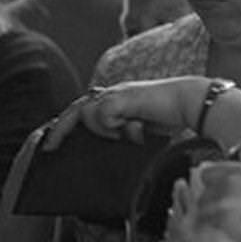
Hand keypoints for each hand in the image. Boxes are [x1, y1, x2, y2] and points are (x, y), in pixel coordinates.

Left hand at [42, 77, 205, 150]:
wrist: (192, 103)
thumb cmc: (170, 118)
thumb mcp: (140, 131)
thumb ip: (124, 135)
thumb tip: (113, 147)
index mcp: (114, 101)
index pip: (82, 111)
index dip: (65, 126)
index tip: (53, 145)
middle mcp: (112, 93)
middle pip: (75, 109)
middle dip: (59, 129)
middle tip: (49, 148)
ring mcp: (117, 93)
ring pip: (87, 112)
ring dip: (101, 129)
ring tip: (127, 134)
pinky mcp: (124, 96)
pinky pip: (103, 113)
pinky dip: (112, 125)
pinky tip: (132, 129)